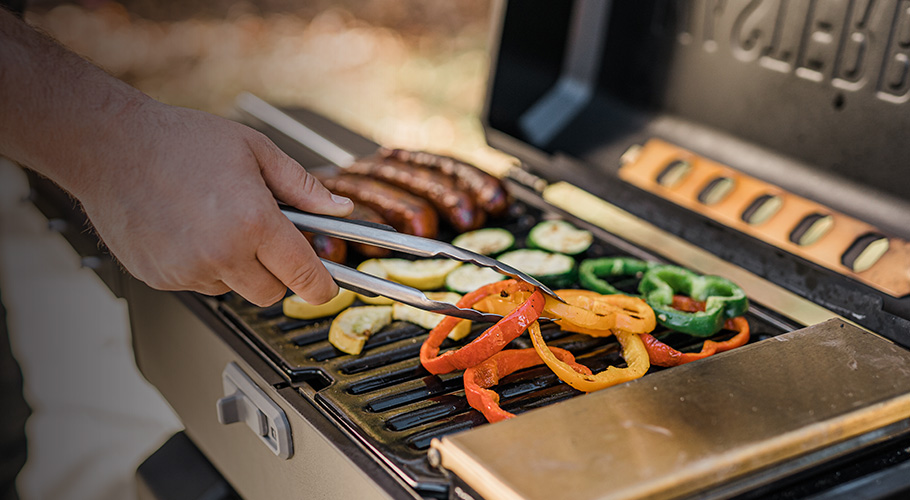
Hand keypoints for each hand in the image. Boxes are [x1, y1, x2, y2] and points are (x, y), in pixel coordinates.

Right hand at [76, 102, 352, 305]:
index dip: (322, 287)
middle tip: (263, 238)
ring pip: (234, 290)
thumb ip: (302, 186)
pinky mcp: (161, 278)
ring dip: (237, 269)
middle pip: (271, 294)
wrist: (111, 147)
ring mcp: (188, 270)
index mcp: (253, 222)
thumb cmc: (181, 142)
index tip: (327, 288)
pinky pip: (199, 285)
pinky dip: (203, 267)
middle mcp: (221, 253)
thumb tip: (339, 208)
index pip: (303, 276)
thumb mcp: (256, 150)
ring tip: (217, 224)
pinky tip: (190, 232)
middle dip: (277, 273)